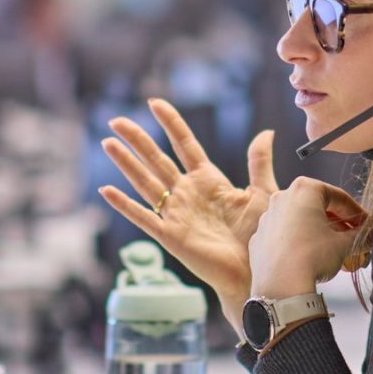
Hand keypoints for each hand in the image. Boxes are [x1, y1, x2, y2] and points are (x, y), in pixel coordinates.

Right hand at [98, 99, 275, 315]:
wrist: (255, 270)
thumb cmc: (260, 236)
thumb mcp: (263, 192)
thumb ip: (258, 162)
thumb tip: (266, 132)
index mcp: (208, 180)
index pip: (184, 144)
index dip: (170, 123)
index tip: (154, 103)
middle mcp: (187, 193)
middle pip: (157, 159)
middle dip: (137, 139)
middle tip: (116, 120)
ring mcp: (176, 214)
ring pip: (145, 182)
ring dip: (126, 163)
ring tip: (107, 143)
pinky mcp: (170, 236)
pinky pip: (143, 217)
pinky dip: (124, 204)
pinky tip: (106, 190)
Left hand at [249, 179, 368, 300]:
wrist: (281, 287)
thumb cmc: (313, 257)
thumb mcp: (345, 244)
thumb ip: (360, 235)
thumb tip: (371, 235)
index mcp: (304, 189)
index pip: (339, 197)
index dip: (357, 212)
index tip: (367, 224)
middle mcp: (282, 198)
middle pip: (317, 206)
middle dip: (338, 222)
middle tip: (353, 237)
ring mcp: (267, 218)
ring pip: (299, 221)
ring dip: (318, 232)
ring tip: (334, 251)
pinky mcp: (258, 239)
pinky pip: (284, 236)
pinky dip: (298, 243)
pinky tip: (310, 258)